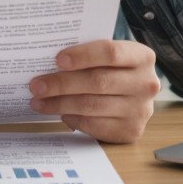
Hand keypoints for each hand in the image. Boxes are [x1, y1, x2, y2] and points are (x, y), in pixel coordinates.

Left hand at [28, 40, 158, 142]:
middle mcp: (146, 83)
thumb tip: (49, 63)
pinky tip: (59, 113)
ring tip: (38, 101)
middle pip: (98, 81)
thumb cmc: (115, 70)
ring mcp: (140, 110)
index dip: (82, 56)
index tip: (57, 60)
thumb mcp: (111, 57)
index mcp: (142, 56)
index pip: (110, 52)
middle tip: (37, 85)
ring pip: (92, 105)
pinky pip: (94, 125)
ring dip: (60, 104)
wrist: (137, 97)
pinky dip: (73, 119)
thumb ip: (89, 56)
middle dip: (62, 83)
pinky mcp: (131, 131)